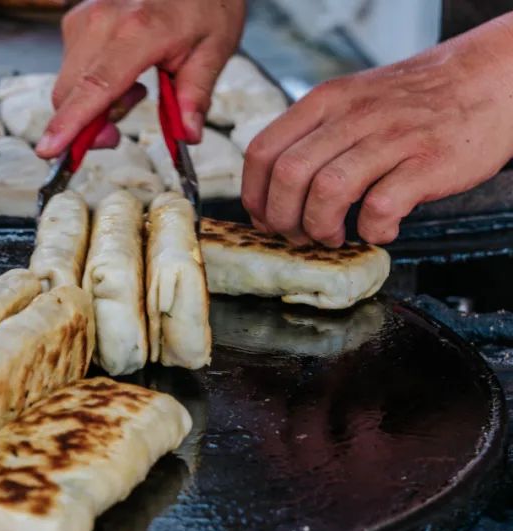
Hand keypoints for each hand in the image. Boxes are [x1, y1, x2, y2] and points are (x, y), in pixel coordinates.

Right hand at [36, 0, 245, 157]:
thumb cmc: (202, 3)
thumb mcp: (214, 48)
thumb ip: (196, 95)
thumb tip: (188, 134)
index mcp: (138, 31)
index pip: (95, 87)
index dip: (70, 123)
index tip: (49, 149)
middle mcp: (101, 22)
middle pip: (70, 95)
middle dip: (87, 127)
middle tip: (117, 135)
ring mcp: (84, 18)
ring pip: (68, 87)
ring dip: (92, 106)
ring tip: (135, 88)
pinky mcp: (76, 20)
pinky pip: (70, 71)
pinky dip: (90, 86)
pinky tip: (121, 73)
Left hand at [242, 14, 512, 246]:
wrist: (490, 79)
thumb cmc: (413, 103)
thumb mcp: (352, 102)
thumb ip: (314, 137)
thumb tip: (273, 194)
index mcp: (326, 101)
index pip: (263, 151)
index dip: (256, 195)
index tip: (266, 218)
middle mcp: (353, 116)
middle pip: (289, 176)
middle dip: (284, 219)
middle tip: (299, 234)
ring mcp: (392, 138)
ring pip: (328, 192)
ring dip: (322, 227)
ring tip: (335, 235)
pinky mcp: (428, 163)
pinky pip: (381, 207)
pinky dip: (372, 230)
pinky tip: (379, 230)